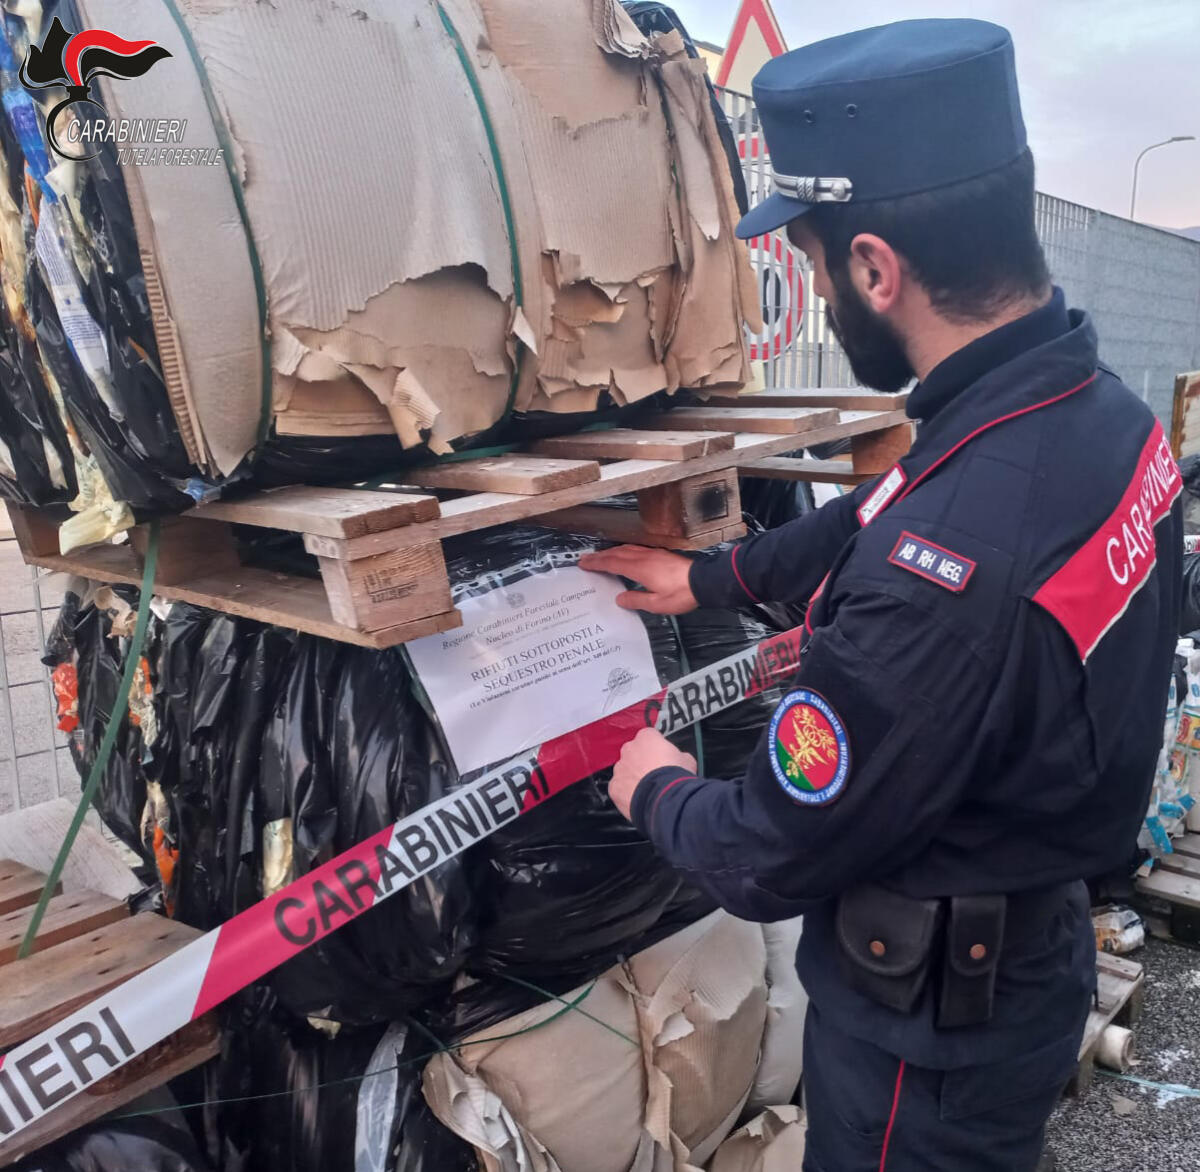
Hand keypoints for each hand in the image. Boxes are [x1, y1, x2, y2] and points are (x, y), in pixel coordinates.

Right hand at [578, 546, 698, 613]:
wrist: (703, 581)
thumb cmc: (681, 594)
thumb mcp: (657, 604)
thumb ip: (636, 600)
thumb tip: (620, 598)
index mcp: (640, 569)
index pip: (612, 564)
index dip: (596, 563)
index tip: (583, 563)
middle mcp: (644, 558)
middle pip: (616, 554)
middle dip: (599, 556)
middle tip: (585, 559)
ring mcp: (652, 554)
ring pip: (626, 549)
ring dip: (611, 552)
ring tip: (600, 556)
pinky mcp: (660, 555)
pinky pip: (635, 549)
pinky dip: (623, 551)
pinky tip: (624, 554)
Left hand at [608, 728, 696, 819]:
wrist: (664, 799)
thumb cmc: (675, 778)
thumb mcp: (688, 760)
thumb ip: (679, 755)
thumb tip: (681, 759)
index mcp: (647, 738)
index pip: (650, 736)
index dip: (658, 748)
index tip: (663, 757)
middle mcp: (630, 749)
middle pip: (634, 752)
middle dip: (642, 761)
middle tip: (655, 774)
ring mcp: (620, 767)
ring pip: (625, 770)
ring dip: (633, 777)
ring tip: (648, 789)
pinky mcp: (614, 786)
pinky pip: (619, 788)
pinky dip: (627, 793)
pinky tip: (639, 799)